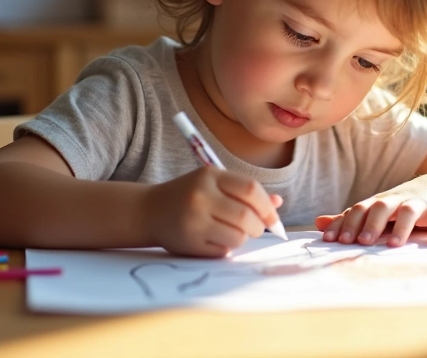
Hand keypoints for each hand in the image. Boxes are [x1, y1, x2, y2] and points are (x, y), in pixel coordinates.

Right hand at [141, 166, 282, 256]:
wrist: (149, 211)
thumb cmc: (189, 196)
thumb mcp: (215, 184)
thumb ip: (245, 192)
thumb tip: (278, 203)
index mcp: (210, 176)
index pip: (250, 189)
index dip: (267, 206)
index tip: (273, 218)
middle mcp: (201, 196)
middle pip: (247, 216)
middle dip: (259, 226)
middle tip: (257, 229)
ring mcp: (194, 220)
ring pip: (238, 237)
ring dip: (243, 238)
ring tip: (231, 232)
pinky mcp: (189, 242)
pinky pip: (223, 250)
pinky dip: (226, 248)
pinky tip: (214, 239)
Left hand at [314, 177, 426, 246]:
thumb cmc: (399, 205)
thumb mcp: (374, 209)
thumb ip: (349, 218)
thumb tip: (318, 223)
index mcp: (379, 202)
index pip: (359, 209)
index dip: (346, 224)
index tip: (333, 240)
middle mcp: (397, 201)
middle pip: (382, 207)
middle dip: (371, 224)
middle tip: (361, 242)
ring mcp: (419, 204)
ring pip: (409, 211)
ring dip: (401, 227)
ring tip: (393, 245)